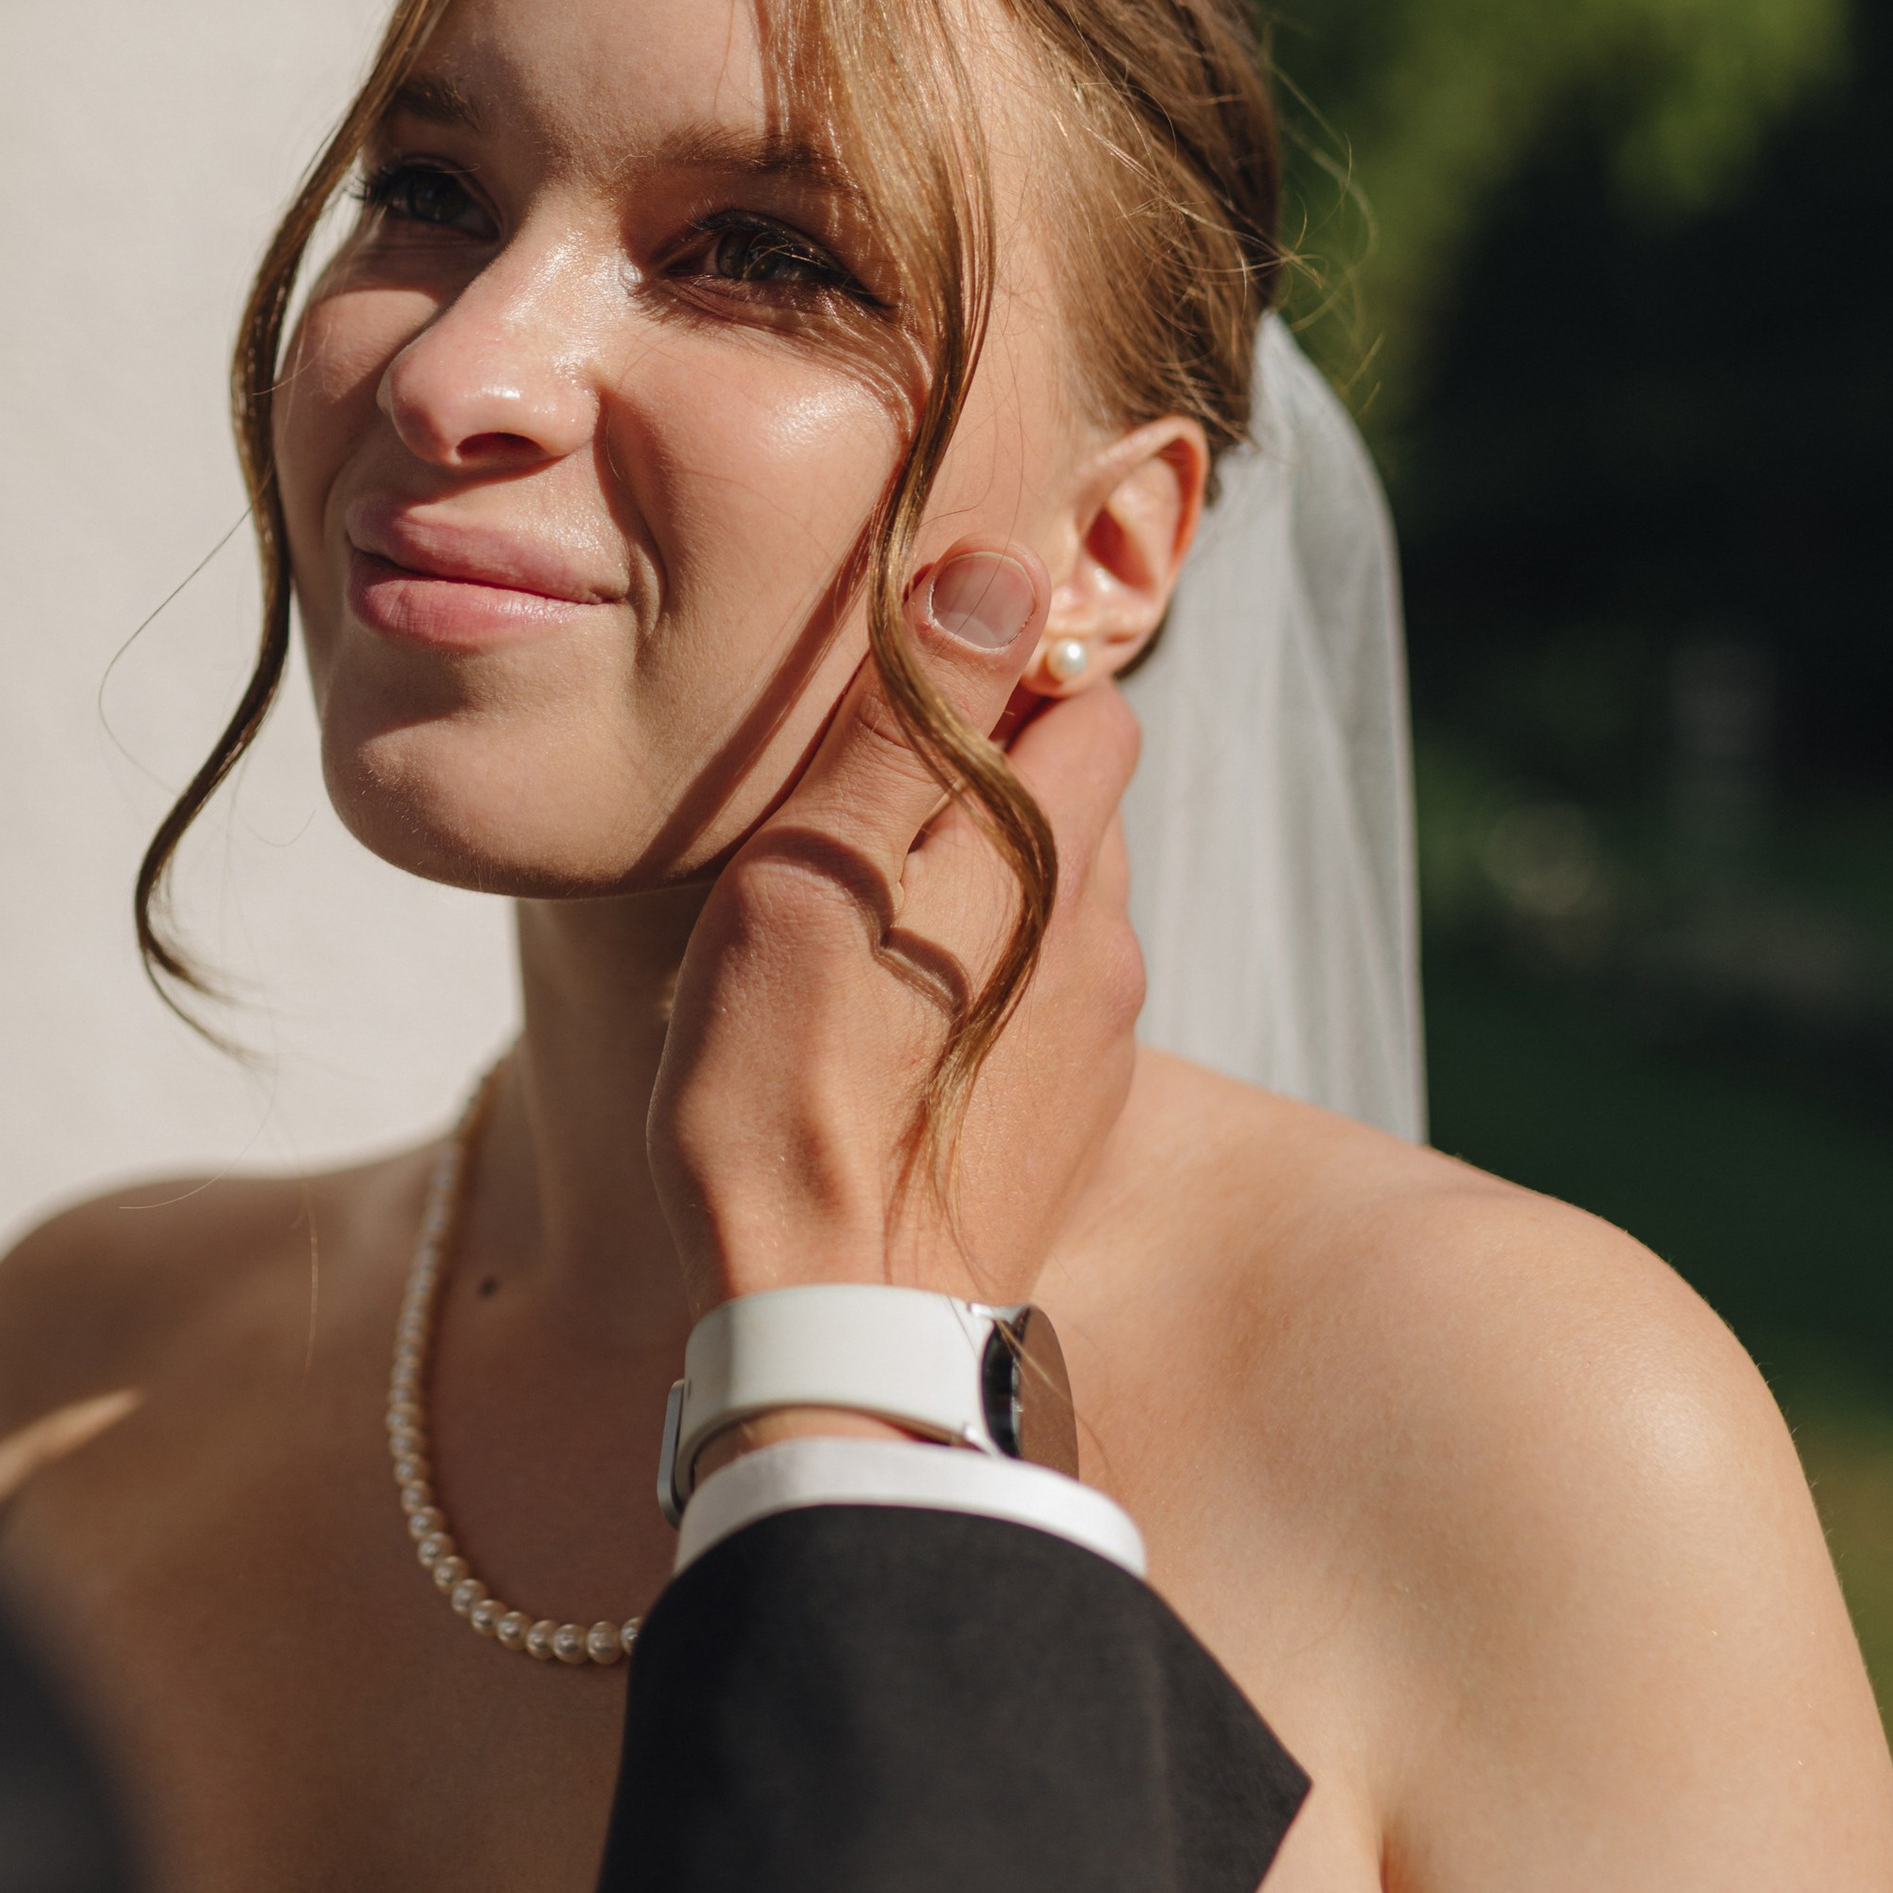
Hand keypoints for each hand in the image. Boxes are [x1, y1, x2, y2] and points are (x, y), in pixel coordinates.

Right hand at [649, 542, 1143, 1317]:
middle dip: (985, 781)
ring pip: (1054, 898)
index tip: (886, 711)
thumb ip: (914, 722)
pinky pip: (1041, 999)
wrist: (837, 1324)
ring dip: (978, 887)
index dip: (990, 680)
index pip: (1078, 694)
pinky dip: (979, 984)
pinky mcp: (1075, 1115)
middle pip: (1071, 794)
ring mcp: (1098, 1035)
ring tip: (858, 931)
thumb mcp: (818, 873)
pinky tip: (891, 1027)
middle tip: (850, 820)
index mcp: (1051, 851)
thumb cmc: (790, 1092)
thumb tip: (998, 567)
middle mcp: (1102, 934)